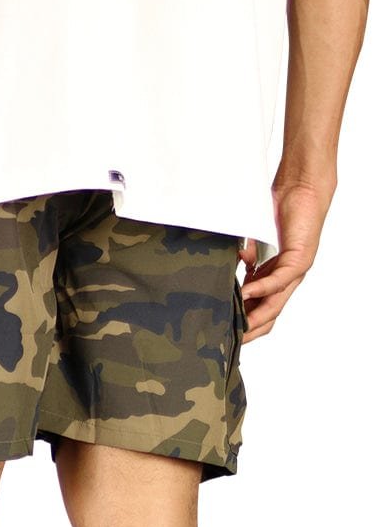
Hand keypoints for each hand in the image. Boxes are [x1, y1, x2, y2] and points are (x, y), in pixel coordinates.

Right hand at [237, 175, 335, 342]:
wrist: (302, 187)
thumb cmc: (280, 209)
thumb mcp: (253, 239)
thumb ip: (245, 256)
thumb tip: (235, 264)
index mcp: (273, 277)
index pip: (260, 309)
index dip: (244, 322)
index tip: (224, 331)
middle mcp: (286, 279)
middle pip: (268, 315)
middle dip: (248, 329)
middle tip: (228, 339)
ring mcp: (294, 272)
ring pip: (274, 304)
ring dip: (255, 316)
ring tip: (237, 325)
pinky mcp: (299, 260)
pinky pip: (278, 281)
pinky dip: (261, 289)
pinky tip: (247, 294)